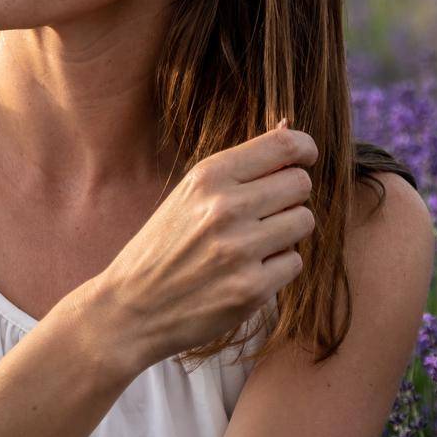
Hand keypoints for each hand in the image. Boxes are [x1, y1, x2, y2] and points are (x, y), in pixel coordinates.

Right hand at [88, 120, 318, 371]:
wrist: (131, 306)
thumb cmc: (165, 244)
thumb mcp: (190, 193)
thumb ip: (240, 166)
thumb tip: (289, 129)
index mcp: (208, 176)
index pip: (283, 145)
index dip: (304, 148)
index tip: (305, 157)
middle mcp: (226, 207)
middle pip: (300, 183)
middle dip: (290, 195)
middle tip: (266, 210)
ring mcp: (240, 250)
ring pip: (304, 221)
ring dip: (286, 231)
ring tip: (253, 242)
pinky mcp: (252, 289)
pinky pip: (294, 262)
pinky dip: (277, 267)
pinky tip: (246, 271)